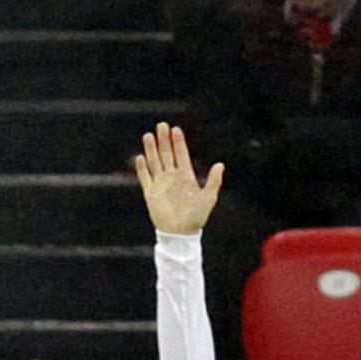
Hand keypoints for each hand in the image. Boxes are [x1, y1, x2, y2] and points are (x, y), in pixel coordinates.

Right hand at [135, 121, 223, 235]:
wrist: (180, 234)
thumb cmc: (196, 218)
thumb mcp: (208, 198)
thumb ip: (214, 181)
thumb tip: (220, 164)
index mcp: (186, 177)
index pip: (181, 155)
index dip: (178, 142)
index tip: (176, 129)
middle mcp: (172, 178)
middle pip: (166, 154)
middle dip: (164, 140)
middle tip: (162, 125)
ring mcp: (161, 184)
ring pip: (154, 162)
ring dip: (151, 149)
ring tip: (149, 135)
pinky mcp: (151, 194)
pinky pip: (145, 178)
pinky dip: (142, 168)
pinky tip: (140, 157)